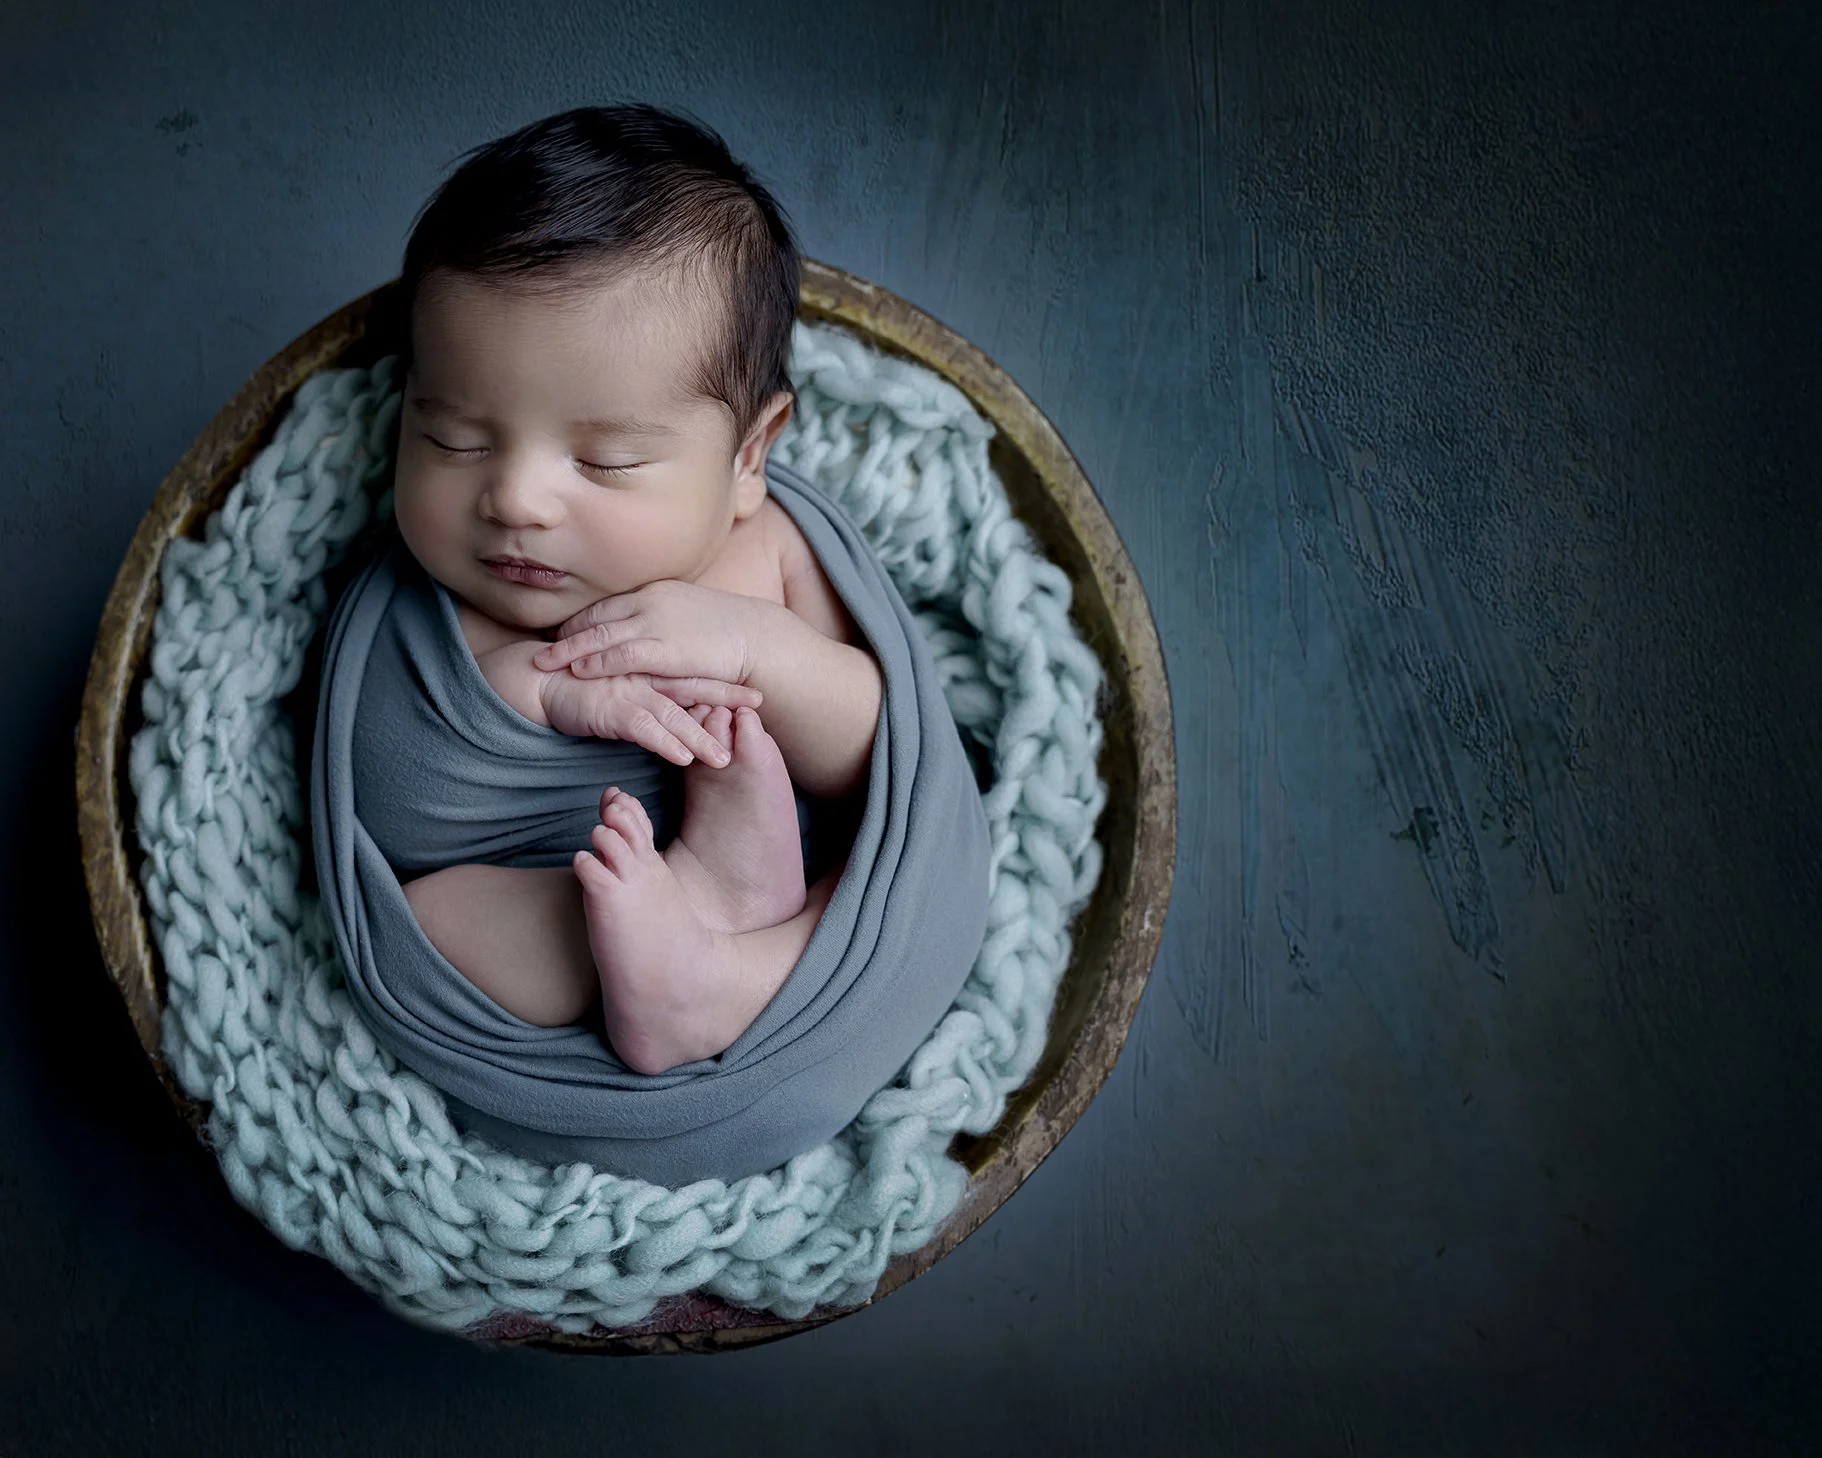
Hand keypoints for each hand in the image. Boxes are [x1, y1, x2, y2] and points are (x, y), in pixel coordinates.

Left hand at [532, 578, 768, 685]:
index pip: (607, 605)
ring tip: (544, 661)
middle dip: (566, 632)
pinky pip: (619, 654)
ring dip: (569, 649)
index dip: (581, 620)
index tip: (561, 633)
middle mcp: (650, 601)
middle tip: (540, 646)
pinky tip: (577, 670)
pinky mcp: (664, 649)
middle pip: (595, 616)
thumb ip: (666, 619)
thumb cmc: (731, 631)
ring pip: (600, 634)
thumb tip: (653, 631)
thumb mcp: (691, 614)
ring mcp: (656, 623)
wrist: (758, 637)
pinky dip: (595, 661)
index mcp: (656, 591)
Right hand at [537, 668, 759, 765]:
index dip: (727, 687)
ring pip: (674, 715)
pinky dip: (664, 742)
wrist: (542, 680)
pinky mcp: (610, 709)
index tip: (758, 698)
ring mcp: (629, 692)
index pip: (697, 677)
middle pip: (694, 690)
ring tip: (723, 759)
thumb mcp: (628, 688)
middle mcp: (646, 678)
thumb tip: (681, 716)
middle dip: (727, 703)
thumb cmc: (586, 686)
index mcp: (653, 671)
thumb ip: (654, 697)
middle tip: (758, 716)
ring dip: (700, 737)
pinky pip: (642, 728)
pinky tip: (682, 758)